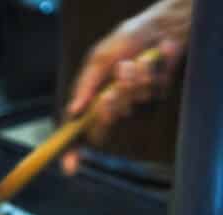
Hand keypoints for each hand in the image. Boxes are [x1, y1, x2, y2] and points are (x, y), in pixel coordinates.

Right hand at [61, 0, 190, 174]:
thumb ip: (85, 86)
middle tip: (112, 87)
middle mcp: (110, 107)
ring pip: (129, 108)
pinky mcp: (156, 98)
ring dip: (131, 83)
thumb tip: (73, 112)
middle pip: (103, 125)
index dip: (72, 154)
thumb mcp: (97, 60)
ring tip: (132, 63)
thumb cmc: (124, 42)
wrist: (159, 29)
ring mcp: (133, 105)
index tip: (71, 169)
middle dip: (108, 105)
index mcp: (90, 102)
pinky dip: (149, 77)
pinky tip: (150, 61)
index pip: (77, 135)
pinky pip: (151, 97)